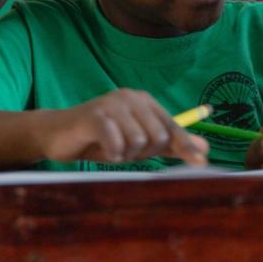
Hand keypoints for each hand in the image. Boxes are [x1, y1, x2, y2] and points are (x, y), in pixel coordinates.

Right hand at [44, 89, 207, 165]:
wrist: (57, 135)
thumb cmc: (101, 139)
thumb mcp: (138, 143)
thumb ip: (170, 144)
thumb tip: (205, 150)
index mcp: (144, 101)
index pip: (172, 126)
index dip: (185, 146)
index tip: (202, 164)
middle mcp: (131, 97)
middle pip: (158, 137)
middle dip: (143, 153)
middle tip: (124, 150)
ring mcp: (112, 104)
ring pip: (138, 141)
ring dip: (125, 154)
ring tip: (111, 148)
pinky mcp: (95, 115)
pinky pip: (117, 142)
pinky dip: (112, 153)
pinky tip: (103, 150)